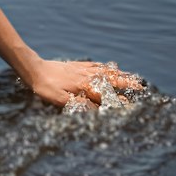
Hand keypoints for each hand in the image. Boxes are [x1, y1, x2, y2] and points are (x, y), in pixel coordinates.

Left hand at [26, 58, 143, 108]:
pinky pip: (95, 65)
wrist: (34, 68)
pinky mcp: (76, 65)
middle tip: (140, 87)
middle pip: (110, 79)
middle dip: (126, 83)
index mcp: (84, 87)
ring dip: (119, 74)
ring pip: (105, 71)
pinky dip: (105, 66)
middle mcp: (86, 76)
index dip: (119, 100)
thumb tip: (97, 110)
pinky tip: (110, 67)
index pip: (106, 95)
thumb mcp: (60, 100)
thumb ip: (79, 105)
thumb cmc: (46, 87)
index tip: (132, 104)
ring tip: (132, 76)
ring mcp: (82, 69)